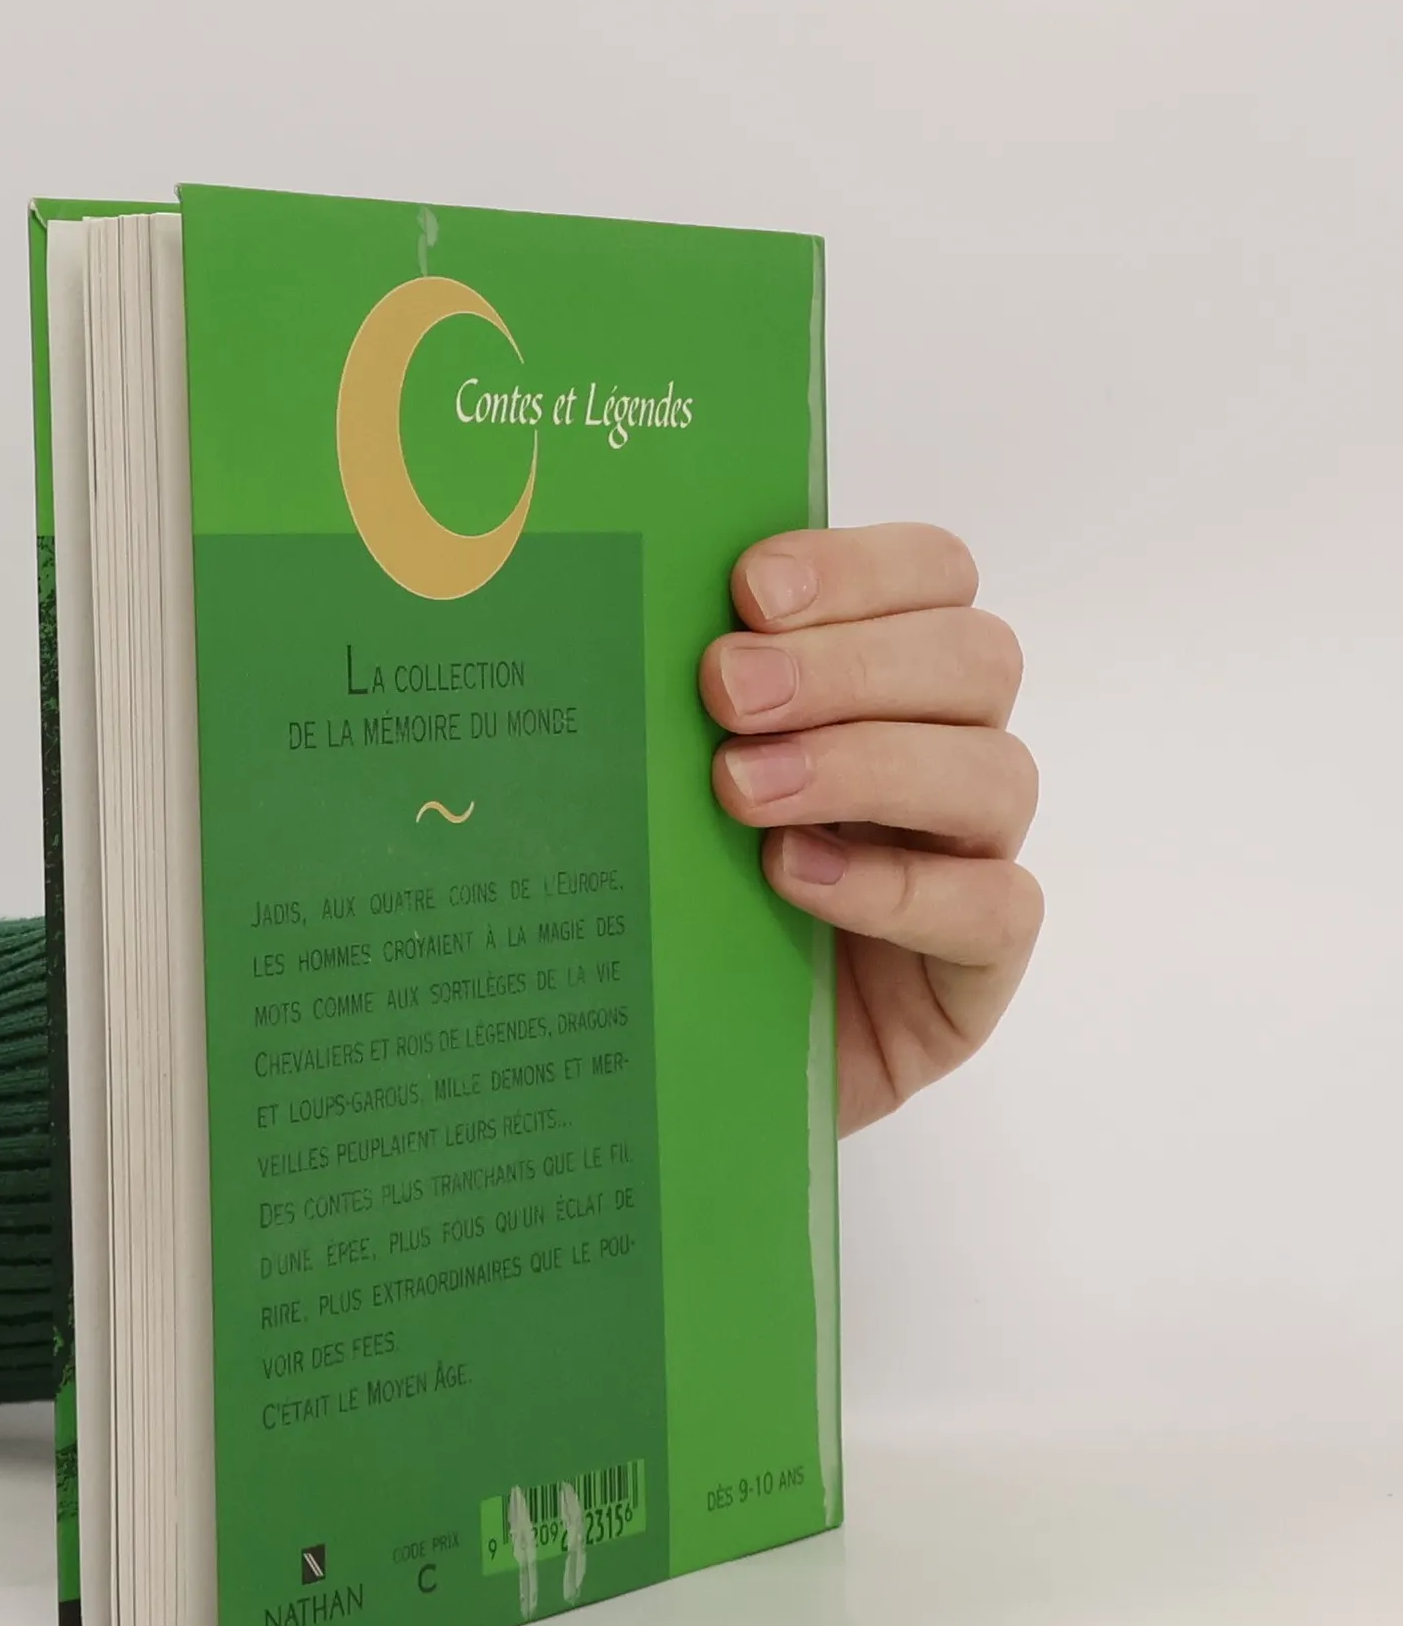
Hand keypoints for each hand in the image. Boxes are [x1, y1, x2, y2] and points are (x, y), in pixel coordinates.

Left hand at [699, 523, 1041, 1134]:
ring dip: (864, 764)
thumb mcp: (671, 784)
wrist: (685, 1060)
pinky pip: (993, 907)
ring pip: (992, 772)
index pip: (933, 575)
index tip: (750, 589)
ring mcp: (973, 860)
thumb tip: (631, 612)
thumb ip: (684, 701)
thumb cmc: (679, 897)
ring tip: (742, 790)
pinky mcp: (978, 966)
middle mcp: (945, 755)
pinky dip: (896, 886)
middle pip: (973, 659)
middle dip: (846, 664)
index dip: (857, 566)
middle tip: (726, 691)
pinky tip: (795, 877)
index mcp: (885, 680)